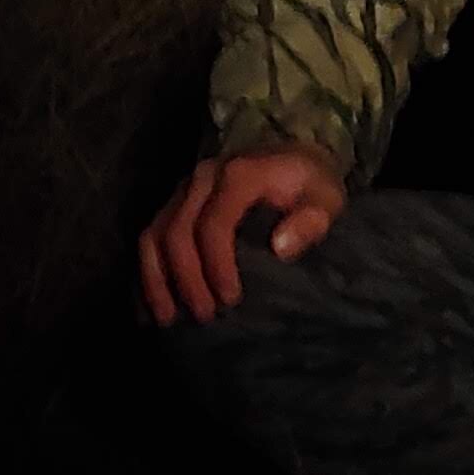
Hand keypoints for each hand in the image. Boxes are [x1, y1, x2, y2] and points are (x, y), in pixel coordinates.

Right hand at [137, 146, 348, 323]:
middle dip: (186, 279)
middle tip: (204, 316)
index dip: (217, 265)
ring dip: (156, 280)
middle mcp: (201, 180)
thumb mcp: (326, 197)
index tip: (230, 300)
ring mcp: (182, 191)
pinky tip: (149, 305)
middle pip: (177, 232)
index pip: (215, 223)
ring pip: (154, 236)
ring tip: (167, 319)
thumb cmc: (309, 183)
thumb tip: (281, 248)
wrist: (290, 156)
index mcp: (238, 175)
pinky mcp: (173, 204)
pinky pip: (150, 238)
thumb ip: (312, 220)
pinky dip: (147, 272)